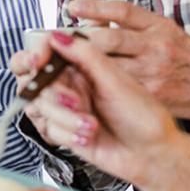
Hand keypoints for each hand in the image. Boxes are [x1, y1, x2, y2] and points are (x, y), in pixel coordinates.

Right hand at [21, 32, 189, 190]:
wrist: (152, 155)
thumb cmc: (144, 118)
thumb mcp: (116, 81)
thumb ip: (86, 56)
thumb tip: (58, 35)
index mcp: (86, 67)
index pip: (49, 51)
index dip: (38, 53)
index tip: (38, 60)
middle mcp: (74, 85)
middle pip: (38, 81)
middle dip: (53, 94)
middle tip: (74, 102)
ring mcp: (69, 109)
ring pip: (41, 107)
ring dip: (65, 118)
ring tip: (90, 125)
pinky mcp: (66, 132)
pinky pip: (50, 130)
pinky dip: (68, 135)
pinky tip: (89, 137)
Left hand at [60, 0, 189, 124]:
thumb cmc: (187, 56)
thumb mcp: (164, 31)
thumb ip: (131, 26)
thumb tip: (93, 21)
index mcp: (158, 26)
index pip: (122, 11)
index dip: (94, 7)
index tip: (72, 6)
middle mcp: (156, 46)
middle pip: (108, 40)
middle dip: (80, 41)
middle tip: (61, 42)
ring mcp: (153, 72)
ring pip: (108, 66)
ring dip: (83, 66)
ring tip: (66, 63)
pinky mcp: (152, 94)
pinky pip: (118, 89)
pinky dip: (98, 87)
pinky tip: (84, 85)